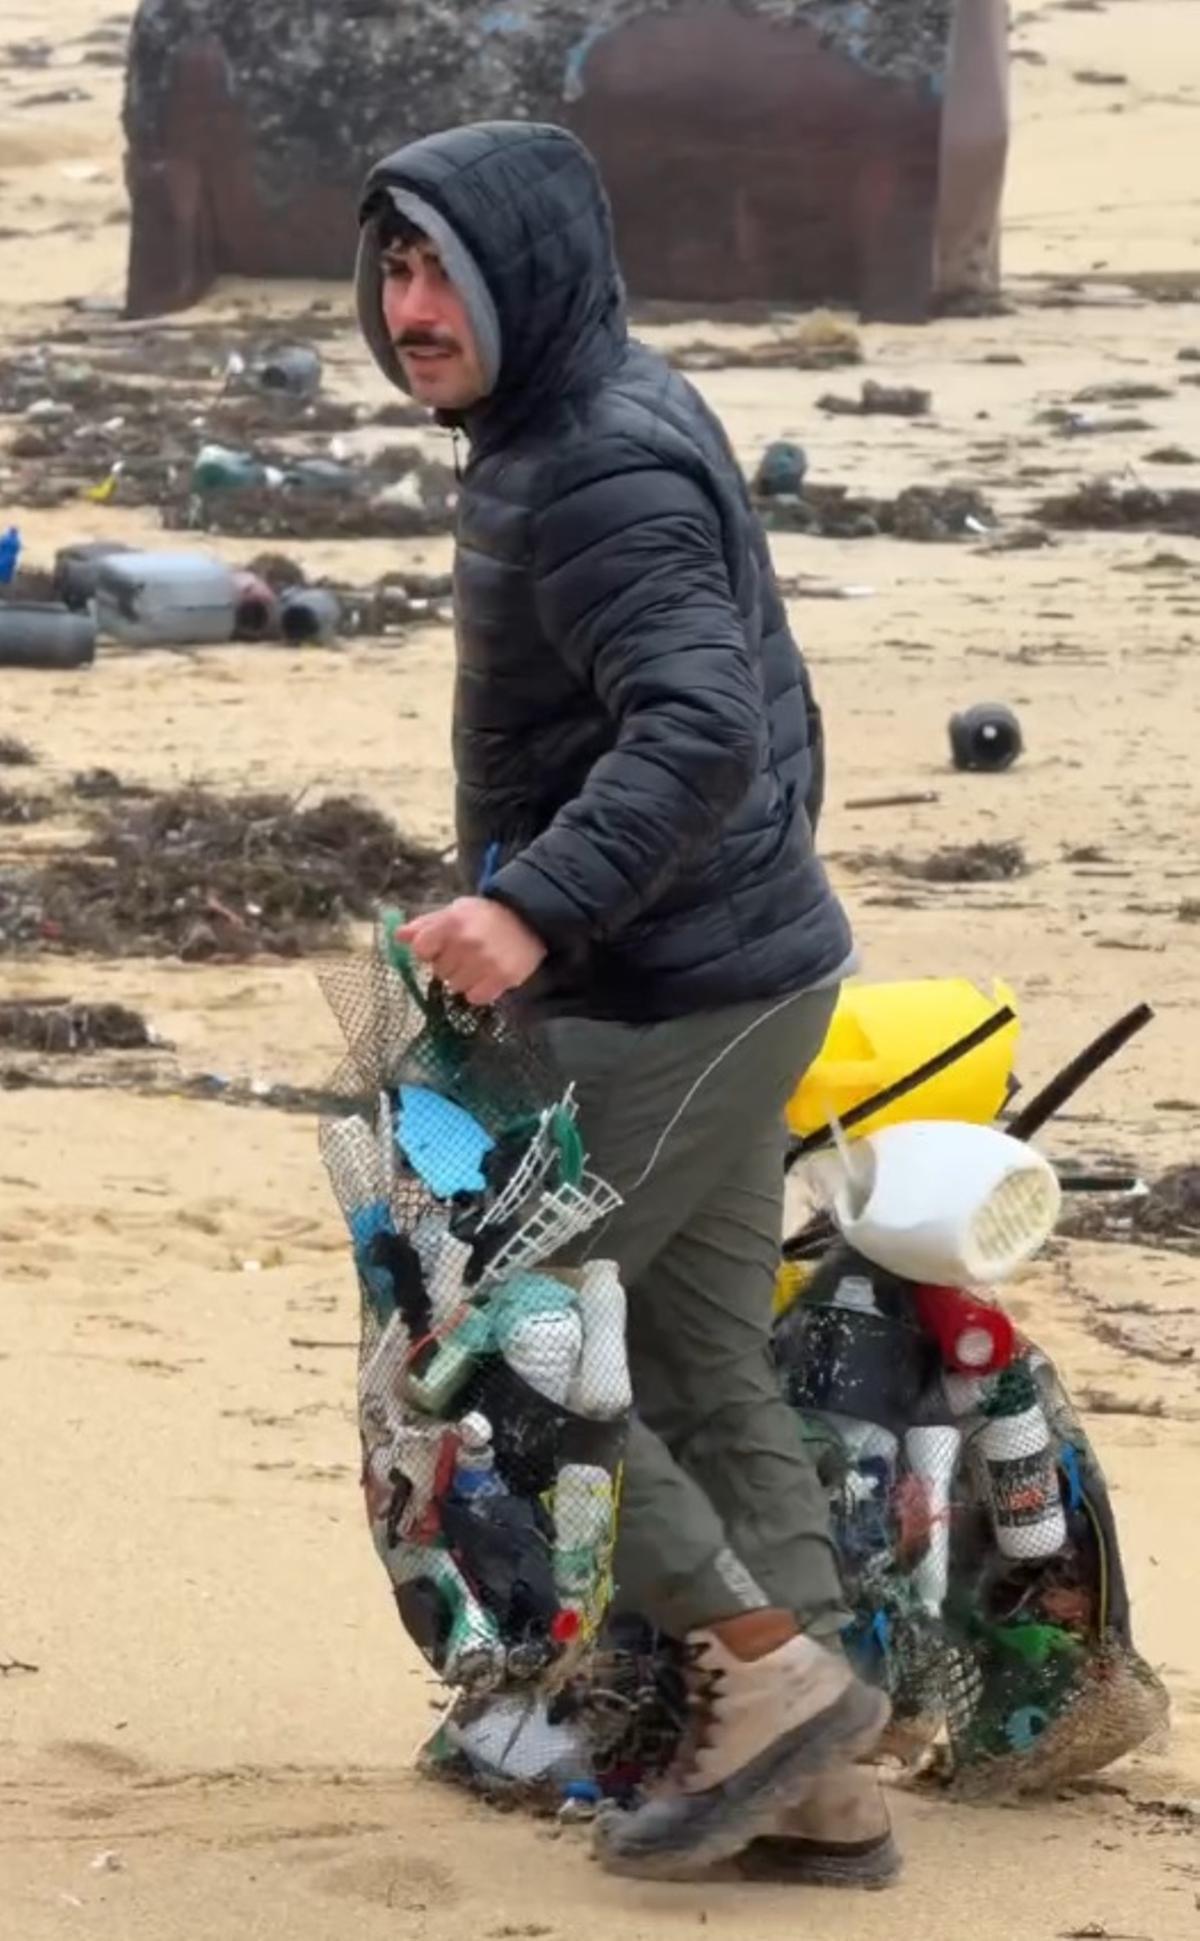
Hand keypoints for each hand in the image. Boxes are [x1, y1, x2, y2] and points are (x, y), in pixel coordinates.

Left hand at [397, 897, 546, 1006]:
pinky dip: (479, 991)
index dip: (429, 950)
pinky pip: (475, 997)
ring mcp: (485, 962)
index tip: (441, 946)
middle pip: (438, 971)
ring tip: (477, 964)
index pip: (421, 949)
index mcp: (452, 922)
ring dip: (463, 979)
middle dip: (448, 964)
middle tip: (465, 953)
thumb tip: (398, 936)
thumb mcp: (455, 911)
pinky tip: (487, 976)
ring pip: (455, 986)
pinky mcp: (502, 978)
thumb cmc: (486, 916)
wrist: (529, 920)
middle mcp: (467, 942)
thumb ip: (425, 924)